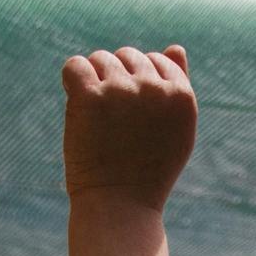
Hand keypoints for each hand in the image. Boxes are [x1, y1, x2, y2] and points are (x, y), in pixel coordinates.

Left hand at [62, 44, 197, 208]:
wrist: (120, 208)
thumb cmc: (148, 171)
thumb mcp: (174, 130)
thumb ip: (177, 87)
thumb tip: (175, 48)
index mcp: (182, 95)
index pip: (156, 59)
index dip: (141, 85)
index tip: (135, 118)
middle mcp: (155, 88)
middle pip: (127, 55)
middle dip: (117, 80)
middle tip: (116, 122)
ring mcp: (122, 90)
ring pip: (100, 59)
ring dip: (95, 83)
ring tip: (100, 120)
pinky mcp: (91, 96)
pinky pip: (75, 66)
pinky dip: (73, 82)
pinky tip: (81, 109)